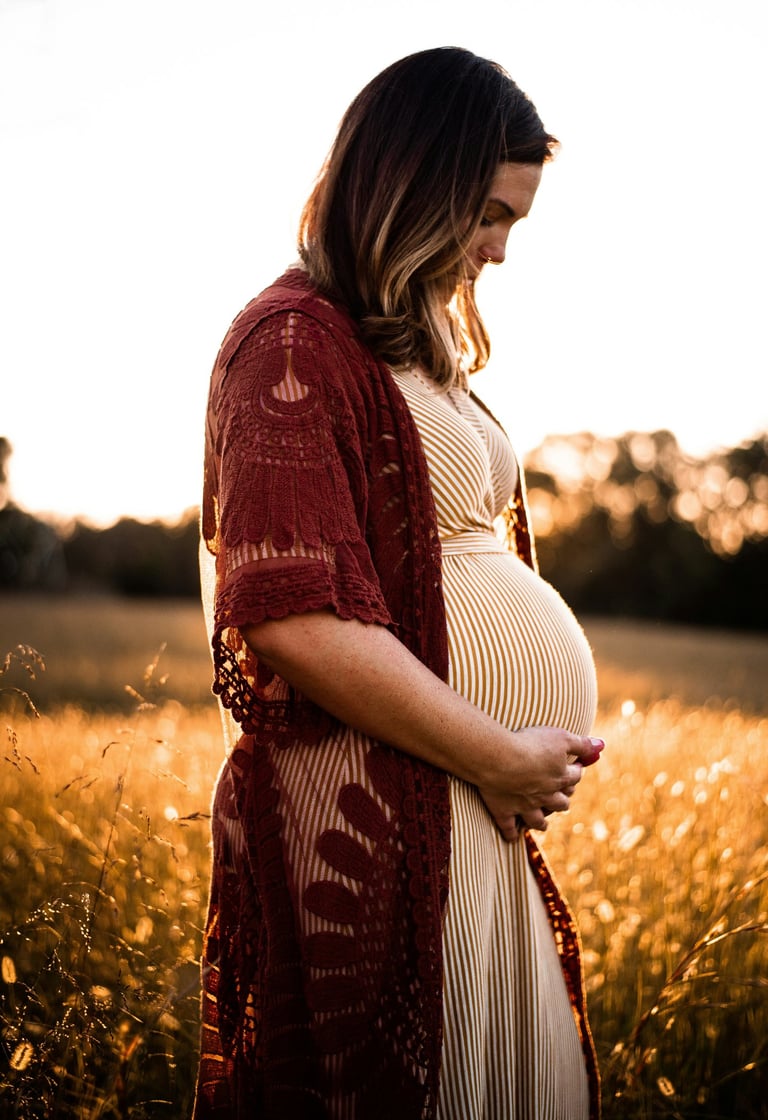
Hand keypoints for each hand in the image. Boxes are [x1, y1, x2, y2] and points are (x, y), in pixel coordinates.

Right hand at [476, 728, 604, 841]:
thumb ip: (581, 744)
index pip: (574, 777)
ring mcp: (524, 806)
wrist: (499, 759)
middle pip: (560, 803)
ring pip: (538, 819)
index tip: (576, 767)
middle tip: (562, 796)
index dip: (576, 771)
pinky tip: (512, 837)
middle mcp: (545, 795)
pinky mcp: (504, 810)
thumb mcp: (561, 737)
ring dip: (542, 821)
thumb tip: (601, 746)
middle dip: (563, 800)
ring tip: (543, 822)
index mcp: (560, 777)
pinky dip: (511, 833)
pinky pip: (509, 827)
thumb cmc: (531, 744)